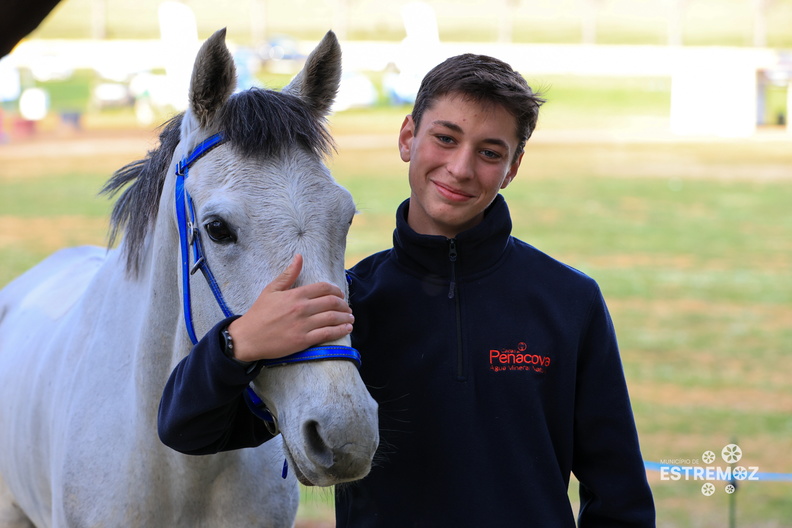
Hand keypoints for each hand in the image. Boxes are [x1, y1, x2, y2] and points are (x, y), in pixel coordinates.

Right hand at [227, 254, 353, 362]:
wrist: (248, 338)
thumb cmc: (259, 313)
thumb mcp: (271, 290)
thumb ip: (288, 274)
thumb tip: (299, 257)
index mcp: (295, 295)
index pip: (324, 288)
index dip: (336, 290)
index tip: (340, 294)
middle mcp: (301, 308)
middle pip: (332, 303)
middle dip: (344, 304)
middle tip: (347, 307)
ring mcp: (303, 325)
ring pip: (332, 318)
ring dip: (345, 317)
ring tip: (350, 318)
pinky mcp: (303, 340)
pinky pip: (327, 334)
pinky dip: (340, 331)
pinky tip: (346, 329)